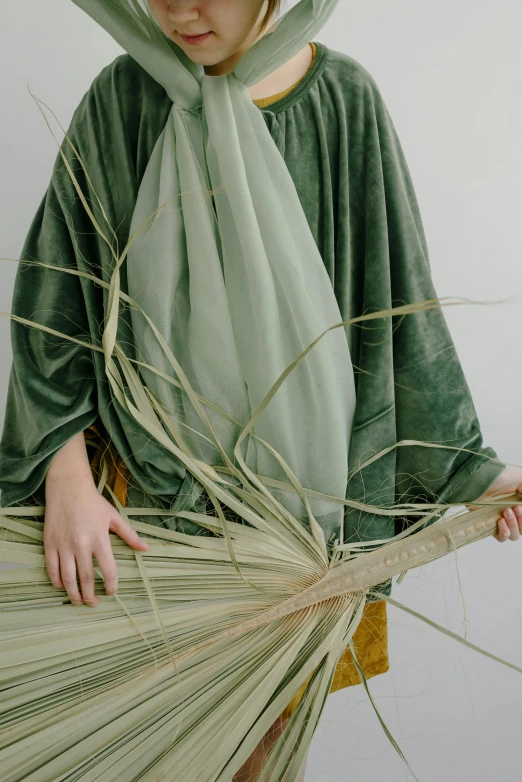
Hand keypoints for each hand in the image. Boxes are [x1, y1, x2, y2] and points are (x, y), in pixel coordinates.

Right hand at [43, 479, 148, 606]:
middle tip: (93, 604)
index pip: (108, 570)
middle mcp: (81, 545)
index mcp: (99, 539)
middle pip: (86, 579)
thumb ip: (130, 534)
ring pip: (67, 578)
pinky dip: (57, 581)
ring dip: (73, 594)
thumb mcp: (114, 517)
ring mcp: (64, 546)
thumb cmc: (93, 503)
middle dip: (90, 595)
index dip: (111, 585)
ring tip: (78, 601)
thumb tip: (146, 548)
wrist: (68, 488)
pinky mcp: (50, 544)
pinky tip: (62, 587)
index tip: (111, 592)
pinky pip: (52, 569)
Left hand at [469, 467, 521, 542]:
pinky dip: (504, 533)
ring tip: (506, 512)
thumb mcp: (518, 479)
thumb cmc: (498, 477)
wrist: (478, 479)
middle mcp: (511, 514)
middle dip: (521, 520)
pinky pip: (501, 538)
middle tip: (515, 508)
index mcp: (518, 504)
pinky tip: (500, 521)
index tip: (519, 507)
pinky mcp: (489, 525)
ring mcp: (501, 520)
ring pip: (514, 535)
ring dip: (513, 525)